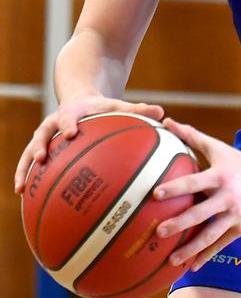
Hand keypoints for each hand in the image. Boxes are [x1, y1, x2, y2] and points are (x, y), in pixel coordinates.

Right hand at [14, 94, 163, 192]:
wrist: (78, 100)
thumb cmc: (101, 108)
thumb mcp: (117, 106)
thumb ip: (138, 110)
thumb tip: (162, 113)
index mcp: (73, 111)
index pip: (69, 115)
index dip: (69, 122)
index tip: (71, 132)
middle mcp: (54, 123)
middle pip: (42, 133)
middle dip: (39, 146)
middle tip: (40, 159)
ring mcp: (45, 136)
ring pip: (29, 150)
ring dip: (24, 167)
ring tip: (21, 188)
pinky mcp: (41, 148)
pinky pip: (29, 164)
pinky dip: (25, 177)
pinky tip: (23, 198)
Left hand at [154, 117, 240, 270]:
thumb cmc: (237, 162)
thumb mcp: (217, 147)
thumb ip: (191, 136)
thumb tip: (166, 121)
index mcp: (219, 176)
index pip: (194, 183)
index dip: (176, 188)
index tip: (156, 194)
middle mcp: (227, 197)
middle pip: (200, 213)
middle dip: (180, 223)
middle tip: (160, 231)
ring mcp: (234, 215)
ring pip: (210, 235)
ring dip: (190, 249)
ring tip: (171, 259)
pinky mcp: (240, 228)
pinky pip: (220, 244)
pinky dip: (206, 256)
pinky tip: (191, 267)